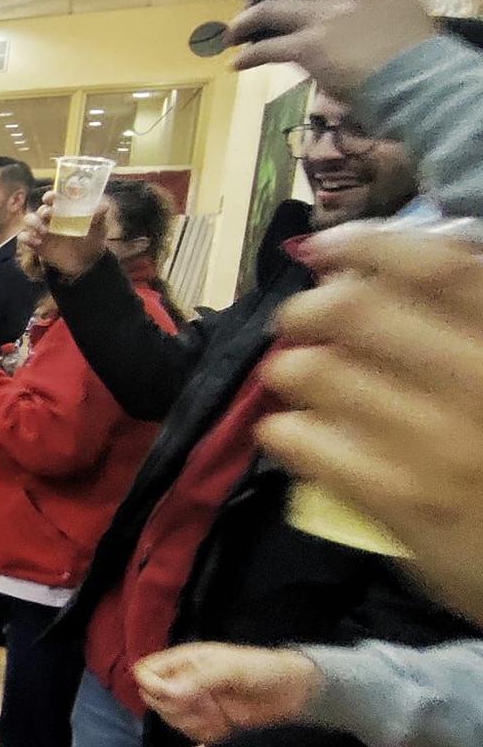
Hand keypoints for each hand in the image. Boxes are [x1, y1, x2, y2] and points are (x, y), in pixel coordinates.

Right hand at [21, 192, 108, 279]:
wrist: (86, 264)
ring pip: (29, 220)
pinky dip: (26, 238)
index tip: (52, 198)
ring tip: (44, 231)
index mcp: (64, 210)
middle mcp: (51, 217)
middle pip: (41, 208)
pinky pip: (24, 237)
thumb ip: (99, 217)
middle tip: (49, 216)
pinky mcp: (36, 244)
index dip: (51, 196)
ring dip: (33, 222)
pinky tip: (36, 242)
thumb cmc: (91, 240)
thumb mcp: (99, 228)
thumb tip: (103, 206)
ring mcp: (42, 230)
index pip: (54, 198)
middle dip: (43, 211)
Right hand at [134, 643, 321, 744]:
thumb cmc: (261, 671)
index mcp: (184, 661)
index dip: (152, 685)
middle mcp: (182, 681)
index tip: (173, 695)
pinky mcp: (204, 721)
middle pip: (152, 697)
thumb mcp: (231, 670)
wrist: (292, 695)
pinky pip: (187, 732)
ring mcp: (193, 702)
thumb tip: (168, 693)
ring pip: (167, 716)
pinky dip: (200, 733)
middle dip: (172, 707)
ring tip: (214, 717)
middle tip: (199, 706)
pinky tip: (221, 728)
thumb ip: (199, 680)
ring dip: (187, 722)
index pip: (146, 671)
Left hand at [258, 222, 482, 627]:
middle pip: (359, 310)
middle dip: (309, 307)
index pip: (439, 266)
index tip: (327, 246)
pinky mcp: (402, 503)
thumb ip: (476, 321)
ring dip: (290, 367)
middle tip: (297, 320)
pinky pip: (307, 444)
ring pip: (319, 372)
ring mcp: (439, 446)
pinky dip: (284, 430)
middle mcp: (481, 383)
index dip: (369, 243)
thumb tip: (423, 251)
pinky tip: (290, 433)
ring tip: (294, 376)